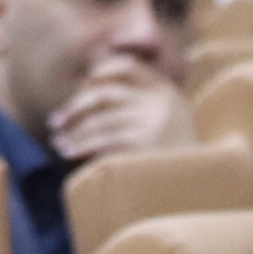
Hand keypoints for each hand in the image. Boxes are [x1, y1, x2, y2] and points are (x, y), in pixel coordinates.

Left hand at [48, 54, 192, 164]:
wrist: (197, 188)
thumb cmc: (172, 155)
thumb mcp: (165, 117)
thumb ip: (137, 95)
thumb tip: (92, 65)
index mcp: (166, 90)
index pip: (128, 66)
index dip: (101, 70)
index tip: (83, 85)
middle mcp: (160, 102)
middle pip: (106, 92)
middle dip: (75, 106)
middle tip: (56, 121)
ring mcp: (152, 123)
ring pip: (100, 120)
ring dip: (73, 131)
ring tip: (59, 143)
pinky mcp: (143, 145)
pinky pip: (102, 140)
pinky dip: (80, 145)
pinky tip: (68, 152)